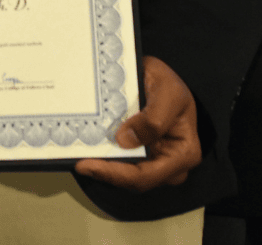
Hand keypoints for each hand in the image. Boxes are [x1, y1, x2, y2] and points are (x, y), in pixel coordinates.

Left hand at [74, 55, 201, 190]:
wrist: (161, 82)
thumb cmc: (170, 86)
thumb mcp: (168, 92)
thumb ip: (154, 117)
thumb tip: (125, 140)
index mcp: (184, 153)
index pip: (146, 175)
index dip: (115, 174)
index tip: (87, 164)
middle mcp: (171, 166)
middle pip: (132, 179)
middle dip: (105, 171)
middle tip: (77, 160)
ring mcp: (154, 164)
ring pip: (123, 174)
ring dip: (101, 165)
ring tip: (77, 154)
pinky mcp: (139, 158)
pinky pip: (119, 163)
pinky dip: (103, 158)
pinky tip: (86, 149)